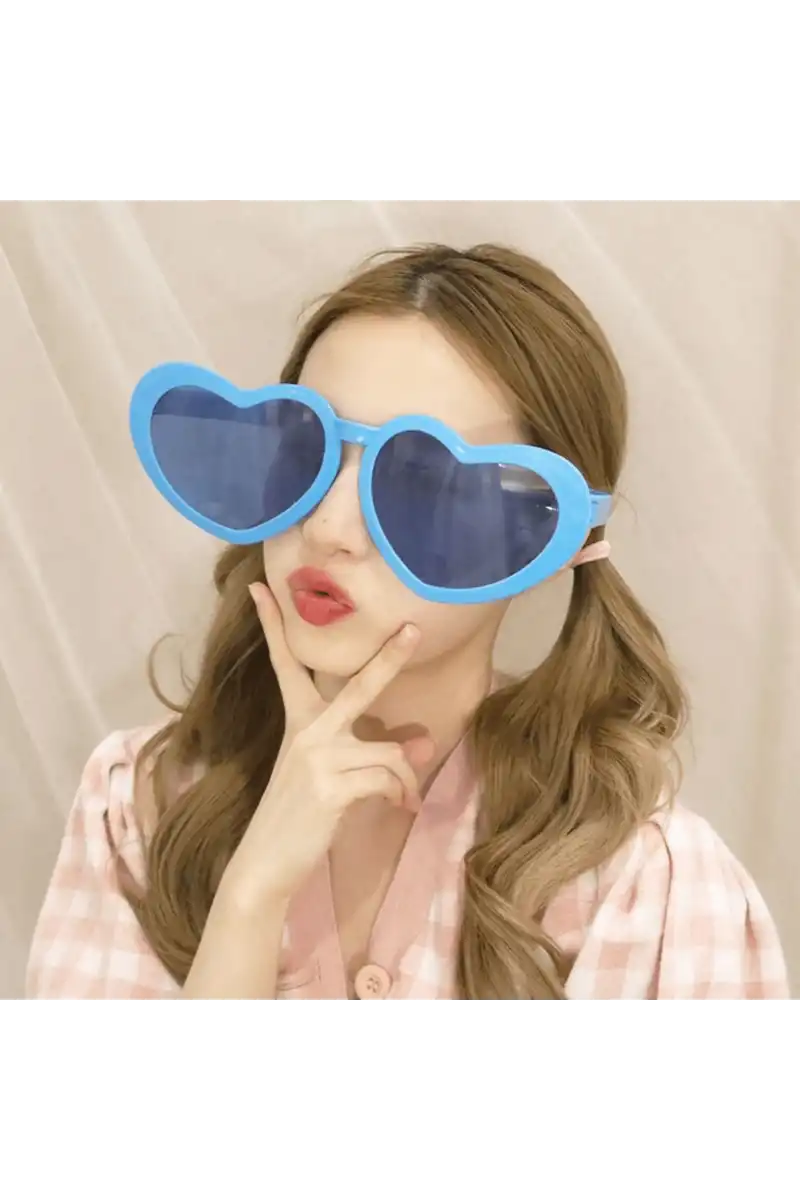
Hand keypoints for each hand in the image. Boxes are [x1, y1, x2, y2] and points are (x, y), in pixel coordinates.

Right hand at [219, 582, 433, 910]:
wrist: (266, 861)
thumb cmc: (299, 813)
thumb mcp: (331, 773)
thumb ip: (374, 751)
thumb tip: (425, 744)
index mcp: (298, 719)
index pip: (285, 664)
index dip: (273, 626)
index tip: (260, 588)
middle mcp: (306, 730)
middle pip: (358, 686)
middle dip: (389, 658)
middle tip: (415, 630)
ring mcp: (317, 757)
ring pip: (389, 754)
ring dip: (405, 779)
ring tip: (405, 799)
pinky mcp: (331, 787)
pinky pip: (387, 781)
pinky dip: (400, 795)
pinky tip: (398, 809)